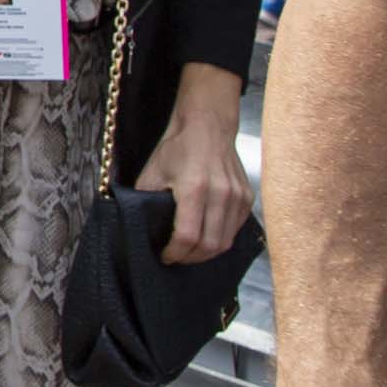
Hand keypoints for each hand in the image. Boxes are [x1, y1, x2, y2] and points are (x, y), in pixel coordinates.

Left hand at [131, 62, 253, 264]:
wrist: (207, 128)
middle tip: (176, 258)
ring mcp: (238, 197)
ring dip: (206, 253)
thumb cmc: (177, 149)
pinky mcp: (247, 198)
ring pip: (226, 242)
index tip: (164, 256)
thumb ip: (145, 201)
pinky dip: (220, 239)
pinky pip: (235, 230)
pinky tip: (205, 237)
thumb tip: (139, 227)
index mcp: (194, 188)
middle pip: (210, 245)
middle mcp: (221, 194)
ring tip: (189, 252)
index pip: (188, 236)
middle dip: (190, 258)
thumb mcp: (152, 173)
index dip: (175, 253)